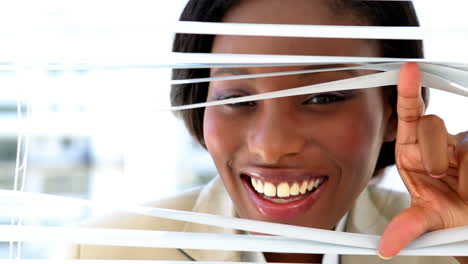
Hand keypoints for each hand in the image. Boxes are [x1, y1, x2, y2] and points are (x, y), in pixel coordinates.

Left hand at [377, 63, 467, 262]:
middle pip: (432, 124)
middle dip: (435, 151)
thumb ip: (409, 227)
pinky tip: (467, 180)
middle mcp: (434, 143)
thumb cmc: (449, 213)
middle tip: (442, 175)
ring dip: (462, 165)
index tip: (409, 69)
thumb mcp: (429, 219)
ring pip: (459, 138)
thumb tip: (387, 247)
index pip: (407, 117)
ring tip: (461, 184)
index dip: (407, 92)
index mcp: (412, 153)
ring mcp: (460, 143)